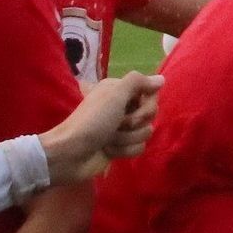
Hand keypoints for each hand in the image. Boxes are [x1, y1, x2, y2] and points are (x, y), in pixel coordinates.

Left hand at [40, 72, 161, 183]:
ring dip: (127, 138)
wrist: (71, 153)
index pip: (151, 94)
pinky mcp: (121, 146)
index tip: (133, 107)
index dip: (146, 104)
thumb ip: (138, 81)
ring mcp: (121, 128)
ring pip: (145, 133)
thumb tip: (161, 79)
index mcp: (119, 91)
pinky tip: (108, 150)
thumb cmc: (92, 120)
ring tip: (108, 139)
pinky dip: (124, 150)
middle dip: (135, 123)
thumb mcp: (114, 94)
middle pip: (150, 114)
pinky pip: (139, 148)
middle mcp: (122, 107)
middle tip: (117, 124)